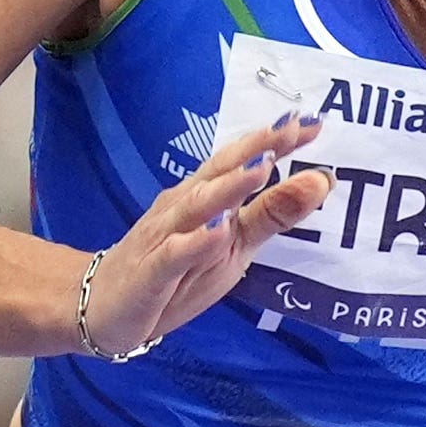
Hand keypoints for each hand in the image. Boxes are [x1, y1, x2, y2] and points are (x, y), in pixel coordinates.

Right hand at [81, 114, 334, 355]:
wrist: (104, 305)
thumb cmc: (176, 272)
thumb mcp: (234, 246)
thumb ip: (272, 214)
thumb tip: (321, 181)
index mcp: (205, 196)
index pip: (242, 160)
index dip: (274, 141)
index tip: (312, 121)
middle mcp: (183, 206)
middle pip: (219, 171)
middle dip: (255, 149)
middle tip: (291, 127)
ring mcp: (164, 236)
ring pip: (198, 206)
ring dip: (230, 186)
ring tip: (263, 168)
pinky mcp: (151, 272)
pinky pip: (173, 255)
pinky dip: (195, 242)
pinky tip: (217, 231)